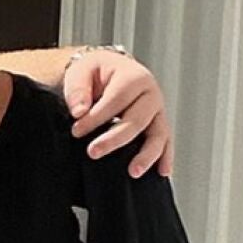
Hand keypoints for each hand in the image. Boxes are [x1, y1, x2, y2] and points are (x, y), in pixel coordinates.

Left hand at [63, 50, 173, 177]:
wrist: (110, 70)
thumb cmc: (95, 72)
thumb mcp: (81, 71)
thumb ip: (77, 90)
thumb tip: (79, 112)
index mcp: (134, 76)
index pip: (116, 100)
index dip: (96, 117)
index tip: (76, 131)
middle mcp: (151, 93)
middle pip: (137, 120)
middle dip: (115, 139)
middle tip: (93, 152)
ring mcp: (158, 111)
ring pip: (157, 134)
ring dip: (146, 155)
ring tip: (132, 172)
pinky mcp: (159, 125)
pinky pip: (166, 142)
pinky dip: (165, 157)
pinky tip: (163, 172)